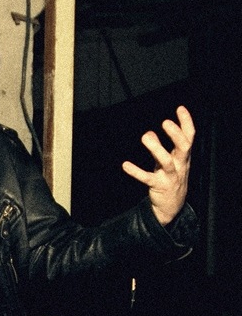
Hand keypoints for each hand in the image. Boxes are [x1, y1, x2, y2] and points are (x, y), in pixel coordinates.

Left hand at [122, 105, 194, 225]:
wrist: (172, 206)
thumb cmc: (170, 178)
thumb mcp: (167, 161)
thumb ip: (159, 146)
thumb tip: (149, 133)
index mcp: (183, 157)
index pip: (189, 137)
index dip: (186, 123)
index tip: (180, 108)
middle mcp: (180, 165)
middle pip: (183, 147)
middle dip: (176, 134)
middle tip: (165, 122)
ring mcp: (170, 176)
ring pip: (166, 162)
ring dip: (156, 149)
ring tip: (145, 137)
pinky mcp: (158, 186)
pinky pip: (147, 178)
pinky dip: (136, 171)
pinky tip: (125, 165)